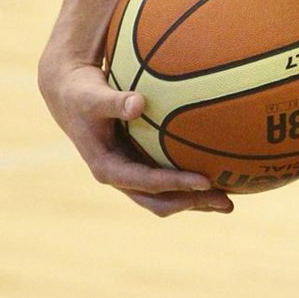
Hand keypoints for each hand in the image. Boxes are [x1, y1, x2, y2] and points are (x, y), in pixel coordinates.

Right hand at [38, 51, 233, 216]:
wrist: (69, 96)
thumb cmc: (82, 94)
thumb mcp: (92, 97)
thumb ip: (114, 101)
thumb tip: (138, 104)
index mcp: (107, 168)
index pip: (146, 183)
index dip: (175, 184)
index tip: (205, 182)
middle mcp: (121, 176)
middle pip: (160, 201)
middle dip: (192, 203)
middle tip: (226, 202)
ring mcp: (130, 173)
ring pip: (166, 196)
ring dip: (195, 200)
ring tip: (230, 200)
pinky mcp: (138, 163)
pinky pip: (167, 178)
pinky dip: (189, 181)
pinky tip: (217, 171)